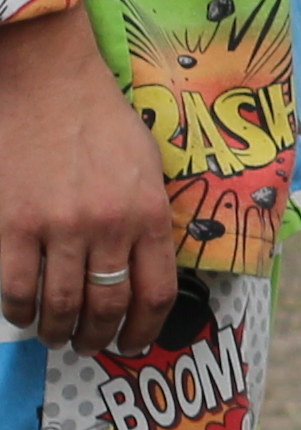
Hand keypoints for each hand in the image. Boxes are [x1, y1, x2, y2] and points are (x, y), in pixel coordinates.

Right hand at [0, 5, 173, 358]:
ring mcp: (59, 228)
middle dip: (100, 337)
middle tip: (91, 346)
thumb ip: (149, 217)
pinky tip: (23, 314)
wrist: (47, 83)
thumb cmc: (100, 121)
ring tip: (57, 336)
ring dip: (59, 331)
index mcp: (149, 214)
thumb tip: (149, 264)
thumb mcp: (148, 167)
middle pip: (107, 306)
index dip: (145, 328)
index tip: (135, 342)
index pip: (156, 293)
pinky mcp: (13, 224)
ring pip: (61, 304)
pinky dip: (19, 309)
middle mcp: (109, 227)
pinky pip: (17, 286)